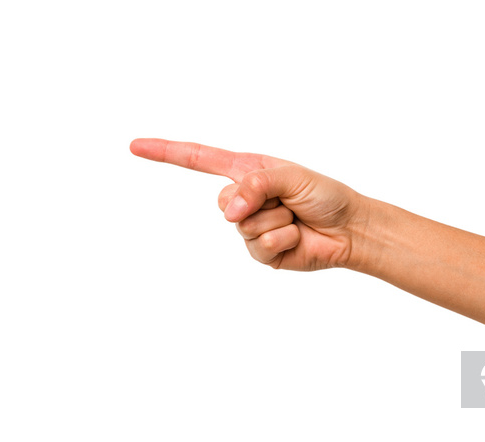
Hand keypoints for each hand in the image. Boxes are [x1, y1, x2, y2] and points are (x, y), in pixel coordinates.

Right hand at [130, 138, 368, 270]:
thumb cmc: (324, 195)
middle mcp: (244, 198)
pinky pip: (260, 247)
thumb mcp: (290, 176)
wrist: (348, 229)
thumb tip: (229, 211)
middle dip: (257, 201)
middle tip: (287, 201)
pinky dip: (282, 240)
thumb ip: (255, 184)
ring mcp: (250, 227)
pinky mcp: (261, 252)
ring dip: (276, 221)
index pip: (199, 160)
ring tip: (295, 217)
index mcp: (247, 171)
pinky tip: (297, 236)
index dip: (167, 153)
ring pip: (244, 227)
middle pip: (223, 202)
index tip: (136, 146)